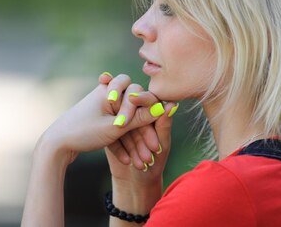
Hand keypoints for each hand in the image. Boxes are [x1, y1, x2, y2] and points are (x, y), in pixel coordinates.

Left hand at [36, 73, 163, 161]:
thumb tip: (164, 107)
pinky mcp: (98, 124)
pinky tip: (128, 162)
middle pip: (133, 114)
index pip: (135, 93)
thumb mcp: (116, 127)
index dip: (144, 110)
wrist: (55, 147)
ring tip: (142, 163)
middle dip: (143, 134)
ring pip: (125, 127)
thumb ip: (141, 118)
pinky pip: (115, 133)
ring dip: (134, 144)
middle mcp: (106, 97)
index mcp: (109, 89)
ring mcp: (102, 111)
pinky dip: (121, 146)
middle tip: (154, 149)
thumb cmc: (84, 132)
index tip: (145, 124)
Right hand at [99, 74, 177, 217]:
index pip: (147, 98)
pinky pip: (110, 135)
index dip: (141, 97)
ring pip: (119, 121)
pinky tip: (126, 160)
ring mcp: (120, 123)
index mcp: (153, 112)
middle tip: (127, 129)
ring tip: (135, 156)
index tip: (133, 99)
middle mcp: (136, 114)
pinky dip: (117, 147)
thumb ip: (164, 125)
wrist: (137, 184)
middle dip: (131, 122)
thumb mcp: (163, 144)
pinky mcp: (109, 133)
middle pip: (130, 109)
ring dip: (125, 138)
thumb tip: (171, 104)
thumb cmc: (156, 164)